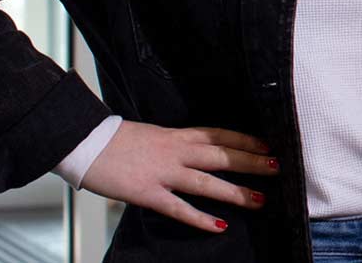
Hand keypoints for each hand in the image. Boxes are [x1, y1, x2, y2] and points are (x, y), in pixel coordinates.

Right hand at [80, 121, 279, 231]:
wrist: (83, 142)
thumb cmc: (115, 140)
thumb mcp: (152, 134)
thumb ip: (174, 144)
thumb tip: (192, 153)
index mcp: (176, 135)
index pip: (219, 134)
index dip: (245, 139)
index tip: (267, 144)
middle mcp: (175, 152)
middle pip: (221, 156)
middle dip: (251, 162)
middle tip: (278, 167)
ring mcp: (163, 173)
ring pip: (207, 182)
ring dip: (235, 192)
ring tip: (260, 199)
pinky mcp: (148, 193)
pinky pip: (179, 208)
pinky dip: (200, 219)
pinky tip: (219, 226)